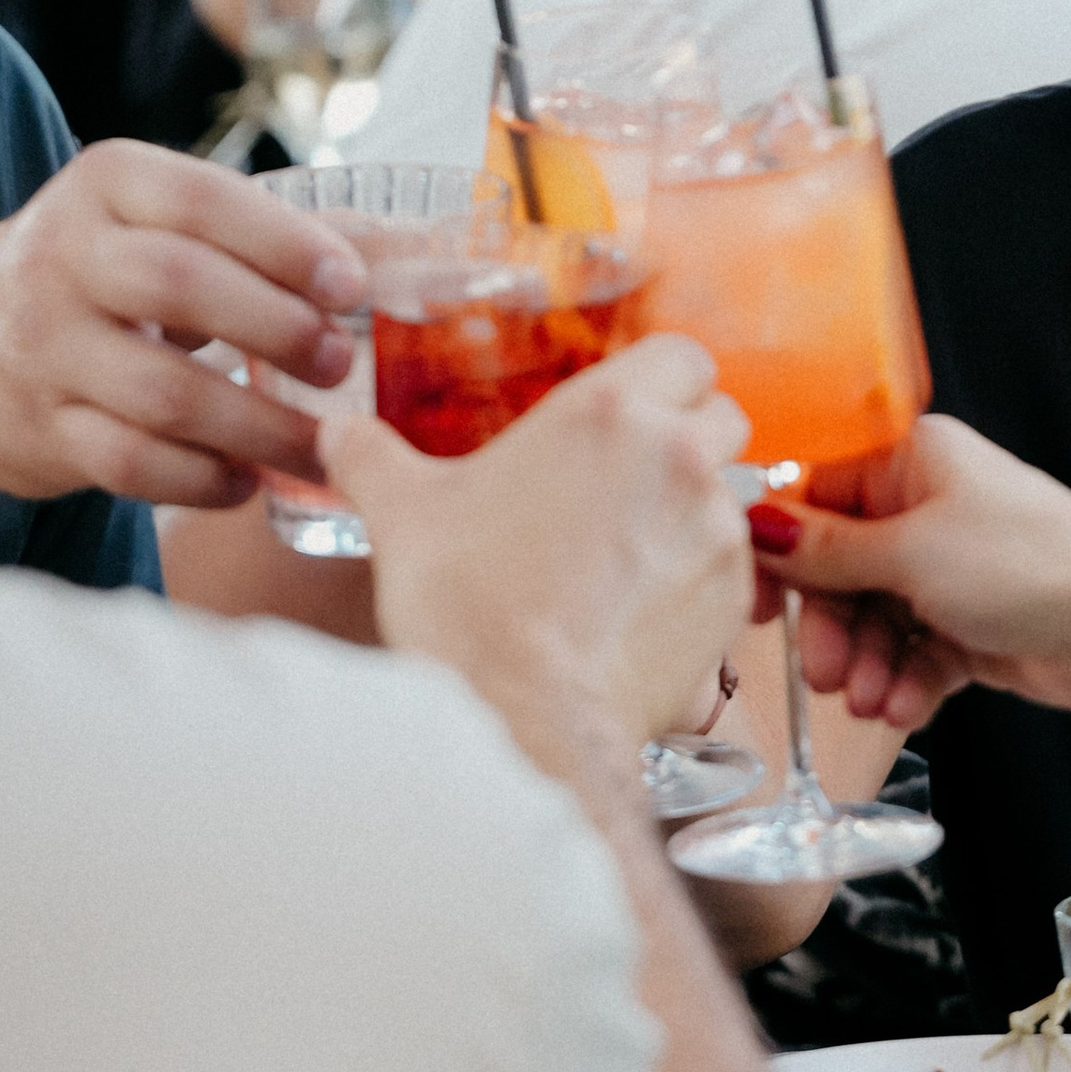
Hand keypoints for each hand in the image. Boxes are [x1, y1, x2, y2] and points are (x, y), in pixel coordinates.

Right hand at [0, 143, 367, 509]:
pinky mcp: (40, 428)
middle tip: (341, 363)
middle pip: (178, 287)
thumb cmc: (108, 272)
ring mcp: (43, 347)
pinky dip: (202, 481)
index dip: (286, 244)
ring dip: (259, 428)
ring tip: (322, 443)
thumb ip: (274, 234)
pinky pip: (130, 465)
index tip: (351, 286)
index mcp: (109, 185)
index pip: (203, 202)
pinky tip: (249, 481)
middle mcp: (63, 257)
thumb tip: (410, 253)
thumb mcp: (163, 221)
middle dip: (276, 329)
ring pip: (161, 393)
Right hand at [328, 338, 752, 750]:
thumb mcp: (402, 514)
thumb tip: (336, 432)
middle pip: (722, 415)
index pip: (681, 355)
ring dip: (694, 509)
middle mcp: (679, 454)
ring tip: (630, 553)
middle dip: (691, 437)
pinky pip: (735, 564)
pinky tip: (643, 607)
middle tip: (633, 479)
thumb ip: (370, 457)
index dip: (662, 381)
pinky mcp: (734, 594)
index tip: (633, 412)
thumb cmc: (463, 605)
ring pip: (732, 491)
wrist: (519, 716)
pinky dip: (700, 576)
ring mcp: (715, 525)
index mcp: (608, 410)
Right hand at [753, 416, 1070, 731]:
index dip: (781, 553)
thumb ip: (826, 551)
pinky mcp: (974, 624)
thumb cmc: (1031, 564)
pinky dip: (906, 682)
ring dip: (867, 664)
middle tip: (825, 673)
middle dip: (830, 626)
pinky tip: (906, 708)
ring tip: (872, 699)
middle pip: (841, 569)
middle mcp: (929, 507)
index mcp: (911, 461)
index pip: (815, 497)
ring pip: (875, 620)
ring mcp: (952, 568)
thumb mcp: (910, 554)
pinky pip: (915, 653)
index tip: (753, 605)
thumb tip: (754, 525)